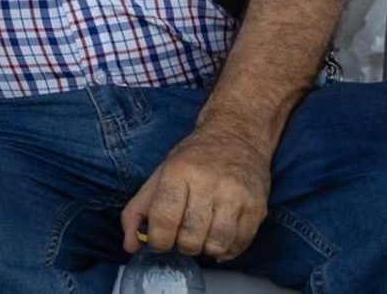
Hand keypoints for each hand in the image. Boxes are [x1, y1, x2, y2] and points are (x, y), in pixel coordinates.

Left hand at [121, 122, 271, 262]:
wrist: (236, 136)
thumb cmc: (194, 159)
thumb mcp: (159, 175)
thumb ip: (137, 211)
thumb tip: (129, 245)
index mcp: (178, 171)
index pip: (163, 219)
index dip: (158, 240)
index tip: (160, 239)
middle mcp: (208, 182)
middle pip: (190, 238)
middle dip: (182, 245)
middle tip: (184, 234)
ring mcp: (235, 195)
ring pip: (216, 245)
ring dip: (205, 249)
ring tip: (203, 234)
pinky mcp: (257, 207)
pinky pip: (239, 245)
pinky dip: (226, 250)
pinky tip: (220, 235)